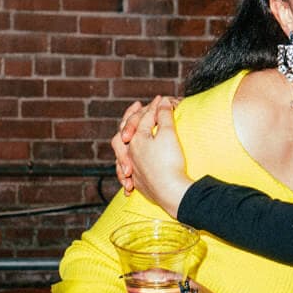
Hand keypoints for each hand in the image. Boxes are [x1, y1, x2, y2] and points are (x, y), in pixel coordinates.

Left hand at [114, 97, 187, 213]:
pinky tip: (130, 169)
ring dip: (125, 143)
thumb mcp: (169, 134)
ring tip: (126, 137)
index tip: (165, 101)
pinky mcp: (138, 183)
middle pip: (124, 132)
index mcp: (136, 139)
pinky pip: (127, 172)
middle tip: (136, 107)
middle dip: (131, 118)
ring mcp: (132, 169)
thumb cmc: (169, 162)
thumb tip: (164, 102)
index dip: (155, 107)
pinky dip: (127, 166)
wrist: (171, 192)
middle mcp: (130, 153)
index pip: (143, 118)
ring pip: (121, 153)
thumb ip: (164, 116)